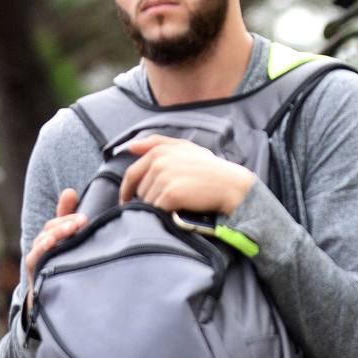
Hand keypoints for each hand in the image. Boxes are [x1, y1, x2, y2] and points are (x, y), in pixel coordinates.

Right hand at [26, 188, 84, 314]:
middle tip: (82, 221)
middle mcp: (43, 249)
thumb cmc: (66, 271)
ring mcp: (38, 262)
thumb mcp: (73, 245)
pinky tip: (50, 244)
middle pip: (49, 229)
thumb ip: (71, 220)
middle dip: (65, 223)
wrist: (59, 306)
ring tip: (71, 228)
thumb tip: (70, 190)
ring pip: (42, 242)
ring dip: (56, 233)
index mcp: (53, 239)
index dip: (67, 214)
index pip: (56, 222)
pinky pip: (34, 260)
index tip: (83, 215)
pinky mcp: (35, 276)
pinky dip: (41, 251)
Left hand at [118, 135, 255, 213]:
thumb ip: (158, 143)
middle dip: (148, 198)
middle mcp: (158, 162)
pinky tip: (178, 210)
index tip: (128, 200)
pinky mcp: (170, 194)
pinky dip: (165, 213)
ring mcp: (163, 178)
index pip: (132, 173)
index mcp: (159, 151)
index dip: (127, 189)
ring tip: (176, 205)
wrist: (229, 185)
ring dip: (157, 206)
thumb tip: (130, 146)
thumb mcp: (185, 148)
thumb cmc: (209, 168)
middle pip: (139, 189)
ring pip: (146, 201)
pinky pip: (156, 209)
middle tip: (165, 203)